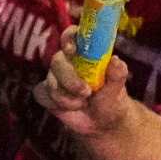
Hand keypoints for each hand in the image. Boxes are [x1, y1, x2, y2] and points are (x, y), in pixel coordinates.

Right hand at [36, 24, 136, 139]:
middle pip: (57, 60)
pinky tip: (71, 108)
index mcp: (85, 54)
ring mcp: (54, 77)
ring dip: (67, 96)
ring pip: (50, 81)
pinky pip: (42, 94)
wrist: (103, 123)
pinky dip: (57, 104)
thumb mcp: (118, 89)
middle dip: (69, 78)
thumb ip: (117, 74)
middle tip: (85, 91)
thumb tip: (115, 60)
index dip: (69, 37)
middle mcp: (67, 62)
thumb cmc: (112, 101)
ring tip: (83, 104)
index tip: (72, 49)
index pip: (72, 35)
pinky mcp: (46, 92)